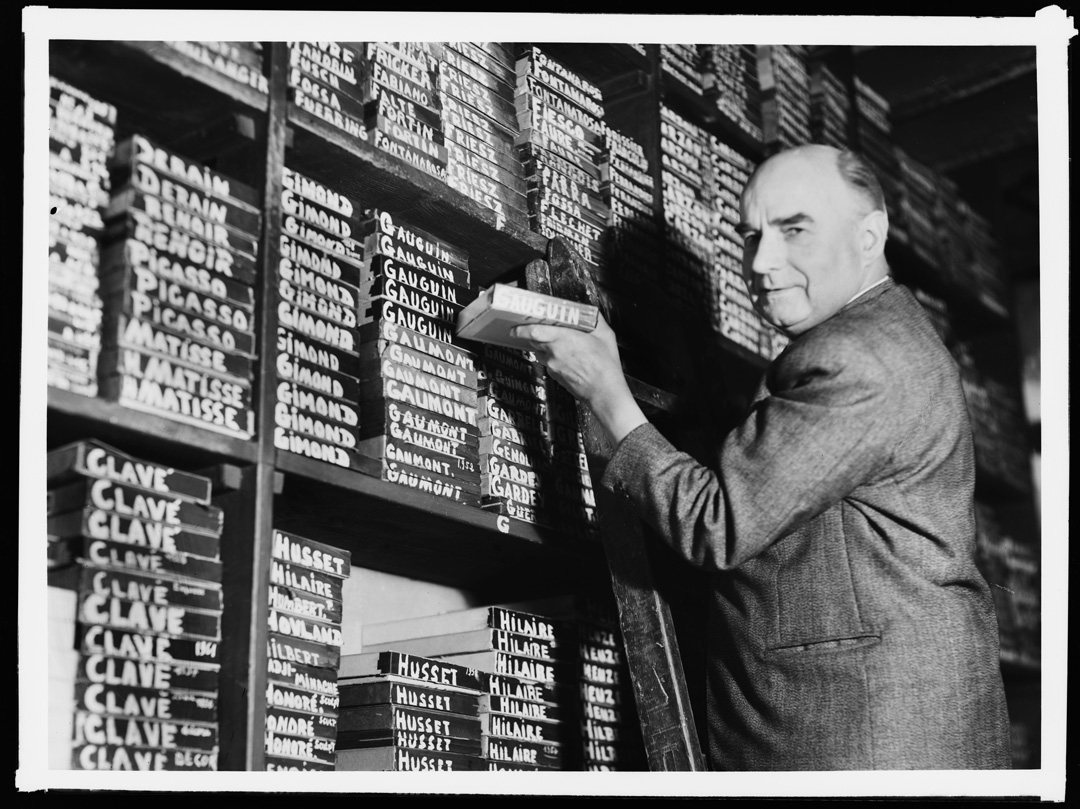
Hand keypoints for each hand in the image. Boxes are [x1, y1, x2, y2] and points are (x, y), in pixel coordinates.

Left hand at [512, 315, 647, 445]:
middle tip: (535, 330)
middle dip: (532, 336)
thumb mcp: (606, 335)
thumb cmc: (605, 366)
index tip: (516, 327)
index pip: (533, 332)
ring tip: (555, 344)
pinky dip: (553, 359)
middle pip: (534, 342)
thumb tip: (592, 313)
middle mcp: (554, 353)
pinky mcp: (556, 377)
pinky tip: (566, 358)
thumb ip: (596, 321)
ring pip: (540, 354)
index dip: (522, 329)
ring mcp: (553, 367)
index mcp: (563, 339)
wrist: (604, 392)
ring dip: (543, 348)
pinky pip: (548, 364)